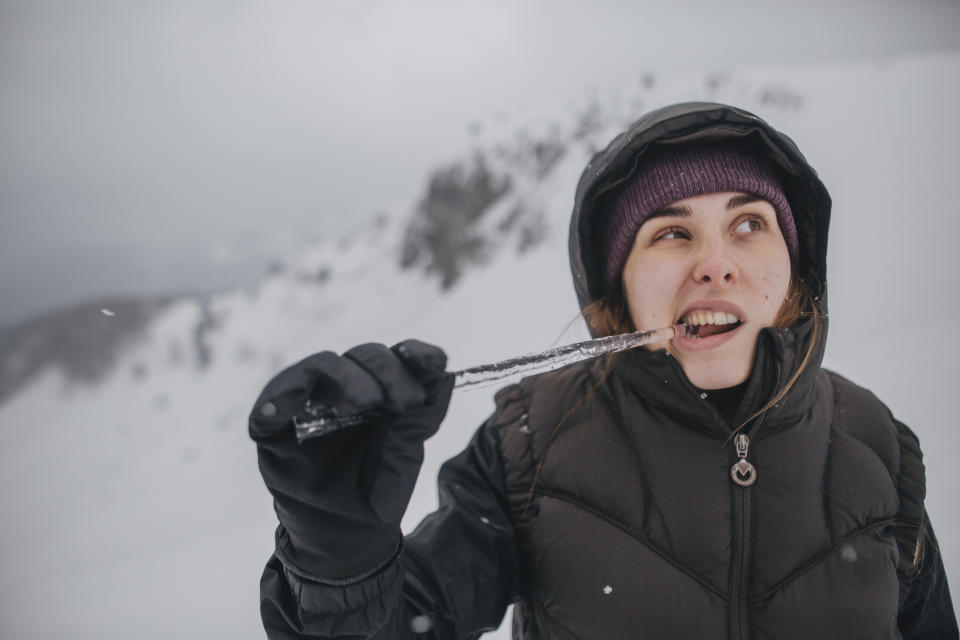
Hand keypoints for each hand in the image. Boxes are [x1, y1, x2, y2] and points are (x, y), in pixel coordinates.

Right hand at [249, 340, 454, 578]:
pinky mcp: (274, 422)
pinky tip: (284, 409)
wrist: (341, 539)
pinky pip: (274, 399)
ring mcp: (309, 400)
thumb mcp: (404, 459)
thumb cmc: (373, 494)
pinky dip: (280, 397)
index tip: (434, 363)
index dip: (417, 353)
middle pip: (366, 356)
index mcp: (382, 391)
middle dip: (388, 372)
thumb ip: (421, 420)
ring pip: (324, 365)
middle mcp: (345, 387)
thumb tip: (444, 375)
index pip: (399, 357)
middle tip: (404, 403)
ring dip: (347, 378)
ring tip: (364, 402)